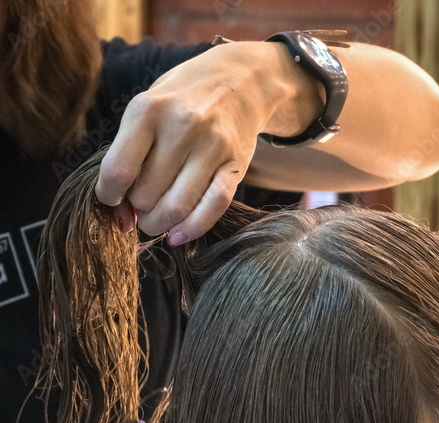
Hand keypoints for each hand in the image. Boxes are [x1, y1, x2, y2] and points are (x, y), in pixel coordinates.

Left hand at [95, 41, 316, 243]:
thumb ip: (128, 155)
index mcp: (147, 110)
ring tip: (156, 222)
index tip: (113, 199)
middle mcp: (180, 126)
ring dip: (160, 225)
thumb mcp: (147, 111)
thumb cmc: (181, 101)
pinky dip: (191, 230)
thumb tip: (119, 214)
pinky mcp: (235, 165)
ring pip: (177, 208)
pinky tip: (177, 236)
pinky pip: (212, 208)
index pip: (118, 170)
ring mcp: (211, 147)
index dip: (109, 196)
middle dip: (138, 211)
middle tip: (141, 207)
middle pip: (147, 195)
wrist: (239, 81)